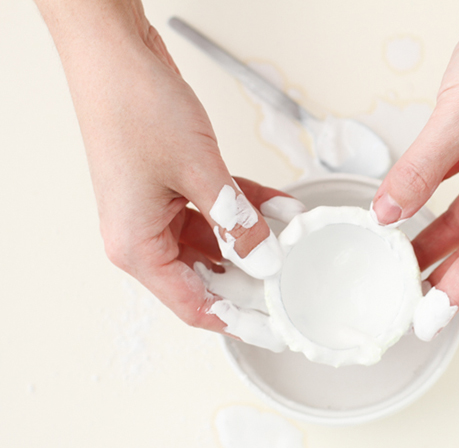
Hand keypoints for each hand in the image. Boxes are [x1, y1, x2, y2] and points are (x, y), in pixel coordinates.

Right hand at [35, 1, 304, 336]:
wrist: (116, 56)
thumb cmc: (137, 110)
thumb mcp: (200, 173)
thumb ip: (236, 223)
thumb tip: (265, 260)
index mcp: (138, 247)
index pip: (194, 305)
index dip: (238, 321)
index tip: (274, 330)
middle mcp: (144, 236)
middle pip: (206, 276)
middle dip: (252, 278)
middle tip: (293, 286)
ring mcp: (157, 211)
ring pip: (215, 242)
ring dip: (254, 238)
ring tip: (294, 241)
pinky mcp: (171, 189)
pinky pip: (214, 211)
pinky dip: (245, 209)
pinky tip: (280, 208)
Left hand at [371, 0, 458, 338]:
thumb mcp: (456, 123)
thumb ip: (416, 173)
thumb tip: (386, 213)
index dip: (452, 293)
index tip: (426, 321)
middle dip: (437, 270)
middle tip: (405, 299)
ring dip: (429, 238)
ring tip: (397, 262)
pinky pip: (455, 189)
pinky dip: (429, 201)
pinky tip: (406, 213)